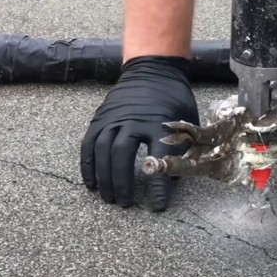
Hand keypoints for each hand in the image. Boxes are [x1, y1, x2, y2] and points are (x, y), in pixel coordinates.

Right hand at [81, 56, 199, 210]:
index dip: (158, 185)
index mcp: (158, 122)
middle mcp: (132, 120)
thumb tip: (175, 180)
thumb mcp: (188, 121)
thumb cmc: (174, 99)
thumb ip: (183, 148)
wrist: (153, 69)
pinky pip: (89, 144)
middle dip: (122, 183)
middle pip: (122, 155)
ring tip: (109, 198)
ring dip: (103, 177)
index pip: (158, 158)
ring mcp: (113, 119)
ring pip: (102, 151)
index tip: (158, 206)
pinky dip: (88, 165)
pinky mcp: (100, 119)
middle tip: (125, 204)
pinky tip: (91, 183)